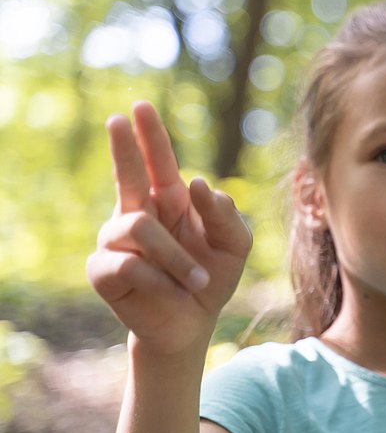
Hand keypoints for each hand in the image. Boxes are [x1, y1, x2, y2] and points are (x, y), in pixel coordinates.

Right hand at [86, 102, 251, 354]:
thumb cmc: (212, 277)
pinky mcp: (103, 270)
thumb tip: (198, 183)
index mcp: (170, 202)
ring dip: (177, 258)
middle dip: (125, 147)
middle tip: (119, 119)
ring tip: (200, 280)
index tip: (140, 107)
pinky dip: (160, 279)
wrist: (192, 324)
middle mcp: (138, 213)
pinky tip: (172, 291)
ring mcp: (115, 241)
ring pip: (139, 229)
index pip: (158, 162)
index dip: (149, 136)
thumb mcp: (234, 246)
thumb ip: (225, 214)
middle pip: (128, 175)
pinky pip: (130, 264)